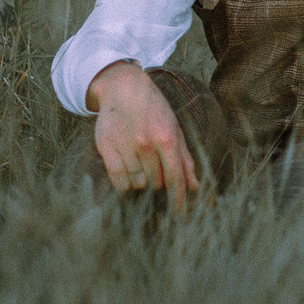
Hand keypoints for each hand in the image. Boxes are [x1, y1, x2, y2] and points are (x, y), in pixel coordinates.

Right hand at [87, 61, 198, 209]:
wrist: (123, 88)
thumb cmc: (154, 110)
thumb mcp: (175, 129)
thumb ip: (185, 159)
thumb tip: (196, 186)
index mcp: (167, 138)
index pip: (175, 178)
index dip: (179, 201)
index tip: (180, 216)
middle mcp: (147, 144)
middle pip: (156, 183)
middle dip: (158, 183)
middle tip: (154, 170)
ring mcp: (126, 146)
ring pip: (137, 184)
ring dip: (141, 181)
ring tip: (140, 162)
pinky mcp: (106, 147)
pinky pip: (118, 181)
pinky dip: (124, 183)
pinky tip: (127, 170)